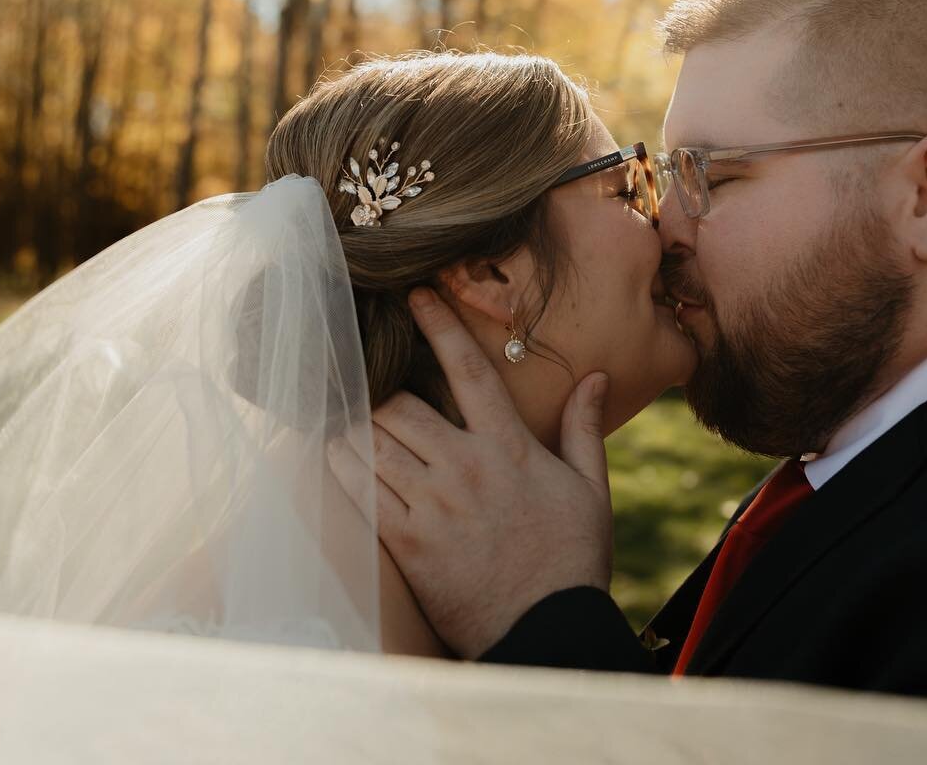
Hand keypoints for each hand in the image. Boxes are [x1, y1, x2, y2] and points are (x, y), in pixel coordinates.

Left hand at [328, 287, 612, 658]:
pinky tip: (330, 451)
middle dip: (377, 384)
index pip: (469, 372)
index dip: (440, 327)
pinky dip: (341, 467)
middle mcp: (466, 467)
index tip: (415, 297)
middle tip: (360, 368)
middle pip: (401, 405)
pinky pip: (361, 493)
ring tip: (337, 405)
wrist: (547, 629)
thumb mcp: (590, 489)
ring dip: (352, 422)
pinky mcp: (409, 543)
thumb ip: (583, 428)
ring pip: (373, 444)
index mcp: (510, 448)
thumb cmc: (572, 558)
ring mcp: (433, 506)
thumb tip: (595, 377)